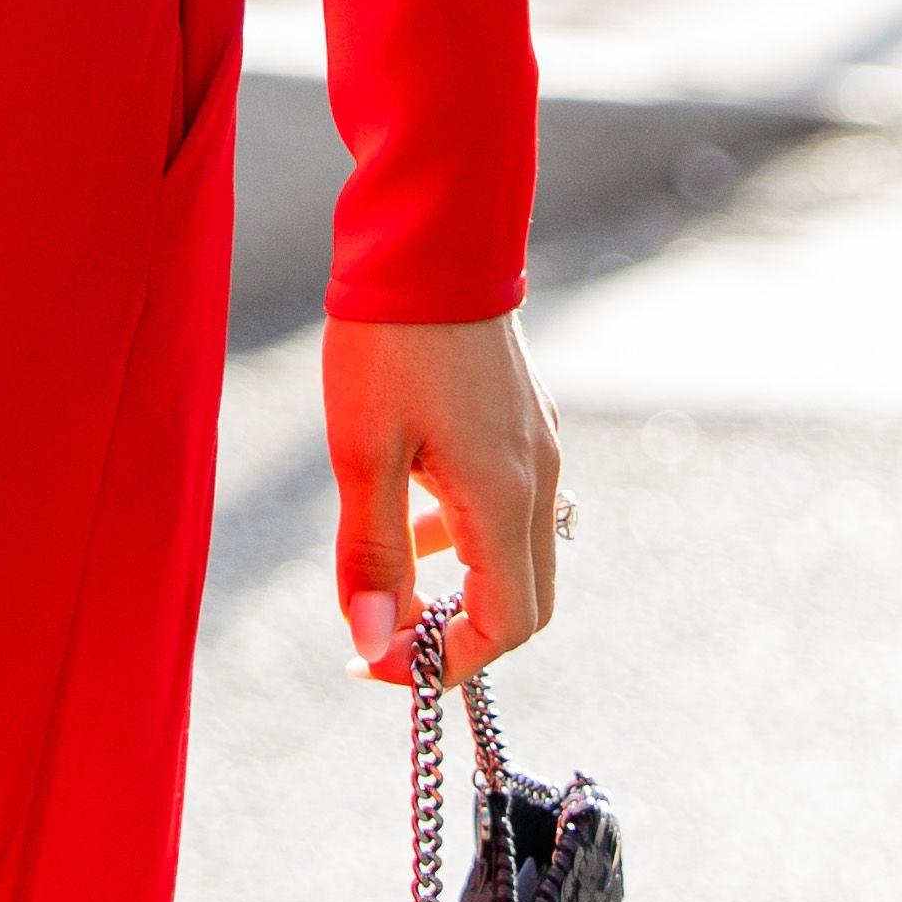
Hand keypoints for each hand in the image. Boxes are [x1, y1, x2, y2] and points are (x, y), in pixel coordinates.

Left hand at [322, 311, 560, 682]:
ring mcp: (538, 448)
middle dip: (455, 635)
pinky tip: (412, 504)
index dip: (440, 665)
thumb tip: (374, 643)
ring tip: (387, 573)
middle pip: (523, 604)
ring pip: (516, 555)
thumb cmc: (391, 338)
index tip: (373, 660)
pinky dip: (464, 534)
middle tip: (384, 632)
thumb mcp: (363, 451)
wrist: (433, 236)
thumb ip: (373, 552)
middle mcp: (538, 480)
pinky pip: (508, 507)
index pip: (503, 627)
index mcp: (504, 499)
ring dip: (459, 584)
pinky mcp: (523, 420)